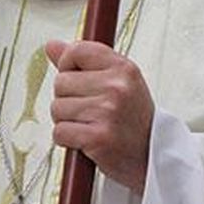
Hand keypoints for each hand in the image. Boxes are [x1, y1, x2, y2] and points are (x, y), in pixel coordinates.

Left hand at [46, 39, 153, 193]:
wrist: (151, 157)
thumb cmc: (133, 120)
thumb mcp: (118, 82)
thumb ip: (84, 62)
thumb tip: (52, 46)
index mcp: (123, 68)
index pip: (77, 51)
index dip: (68, 65)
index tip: (76, 79)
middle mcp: (117, 87)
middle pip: (61, 82)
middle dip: (68, 99)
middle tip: (90, 111)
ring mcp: (108, 112)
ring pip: (57, 108)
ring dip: (67, 121)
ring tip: (90, 126)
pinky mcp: (98, 138)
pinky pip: (60, 131)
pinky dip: (67, 140)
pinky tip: (86, 140)